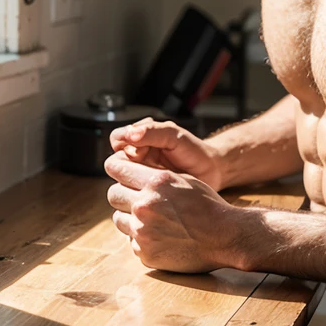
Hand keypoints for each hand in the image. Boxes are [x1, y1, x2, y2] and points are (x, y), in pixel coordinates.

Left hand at [104, 151, 234, 272]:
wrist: (225, 237)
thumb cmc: (207, 205)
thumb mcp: (184, 180)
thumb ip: (155, 176)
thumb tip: (127, 171)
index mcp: (156, 182)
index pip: (117, 169)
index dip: (117, 169)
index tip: (119, 172)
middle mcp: (145, 205)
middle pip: (113, 194)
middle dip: (123, 194)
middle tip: (136, 198)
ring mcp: (143, 231)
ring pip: (118, 218)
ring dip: (129, 217)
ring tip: (152, 219)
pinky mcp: (144, 252)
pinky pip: (131, 240)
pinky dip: (142, 238)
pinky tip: (161, 236)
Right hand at [109, 118, 223, 190]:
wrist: (210, 171)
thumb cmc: (193, 150)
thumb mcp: (174, 135)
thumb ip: (152, 131)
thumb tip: (130, 135)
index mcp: (139, 139)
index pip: (117, 139)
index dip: (125, 145)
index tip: (142, 151)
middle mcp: (136, 157)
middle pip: (115, 162)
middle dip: (130, 166)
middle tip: (149, 170)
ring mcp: (140, 175)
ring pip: (121, 179)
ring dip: (135, 181)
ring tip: (155, 181)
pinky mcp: (145, 192)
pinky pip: (132, 193)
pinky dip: (139, 194)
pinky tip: (154, 193)